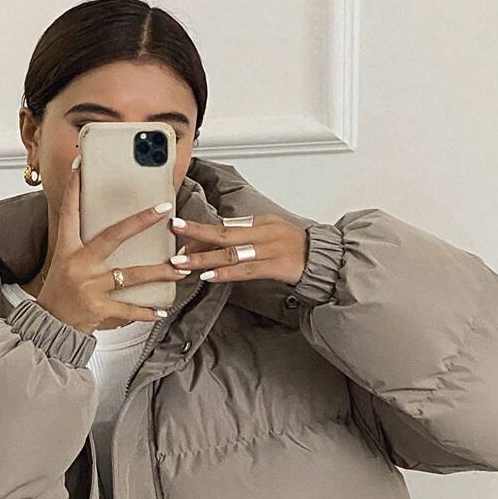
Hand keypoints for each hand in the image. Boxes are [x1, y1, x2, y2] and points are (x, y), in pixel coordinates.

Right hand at [36, 157, 193, 334]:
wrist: (49, 326)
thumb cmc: (60, 294)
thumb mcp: (65, 264)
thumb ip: (84, 247)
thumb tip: (111, 231)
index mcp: (68, 249)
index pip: (70, 211)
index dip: (75, 187)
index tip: (82, 164)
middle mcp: (79, 264)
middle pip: (112, 236)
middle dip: (140, 221)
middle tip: (163, 209)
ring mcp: (89, 286)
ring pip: (131, 275)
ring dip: (158, 272)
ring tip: (179, 269)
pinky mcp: (97, 308)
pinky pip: (128, 309)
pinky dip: (146, 312)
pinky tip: (161, 311)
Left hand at [168, 213, 308, 285]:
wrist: (323, 260)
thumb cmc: (295, 248)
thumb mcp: (269, 233)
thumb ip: (245, 234)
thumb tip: (217, 234)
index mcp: (260, 222)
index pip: (225, 225)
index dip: (200, 230)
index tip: (178, 228)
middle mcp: (263, 233)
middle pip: (224, 232)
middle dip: (196, 232)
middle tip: (174, 232)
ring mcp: (270, 250)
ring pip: (231, 253)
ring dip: (204, 258)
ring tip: (182, 263)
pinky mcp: (276, 266)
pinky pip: (246, 270)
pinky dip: (225, 273)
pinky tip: (208, 276)